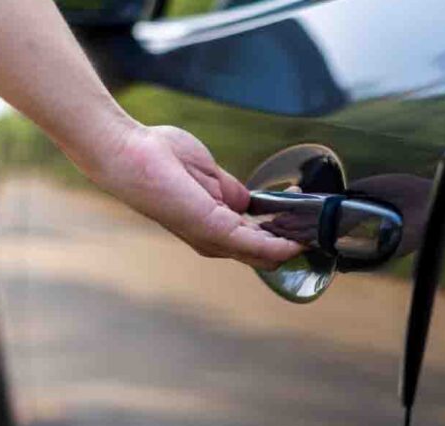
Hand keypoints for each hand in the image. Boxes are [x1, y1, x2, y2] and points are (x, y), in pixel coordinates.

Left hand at [89, 124, 301, 268]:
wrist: (130, 151)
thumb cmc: (159, 156)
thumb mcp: (208, 175)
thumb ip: (230, 193)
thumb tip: (251, 202)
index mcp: (211, 226)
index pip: (254, 242)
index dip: (280, 234)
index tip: (301, 215)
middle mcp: (212, 239)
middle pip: (263, 255)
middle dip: (291, 243)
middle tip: (314, 228)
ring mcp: (212, 237)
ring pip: (263, 255)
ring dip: (290, 245)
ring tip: (313, 233)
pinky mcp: (212, 229)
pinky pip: (255, 245)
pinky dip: (279, 245)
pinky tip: (297, 240)